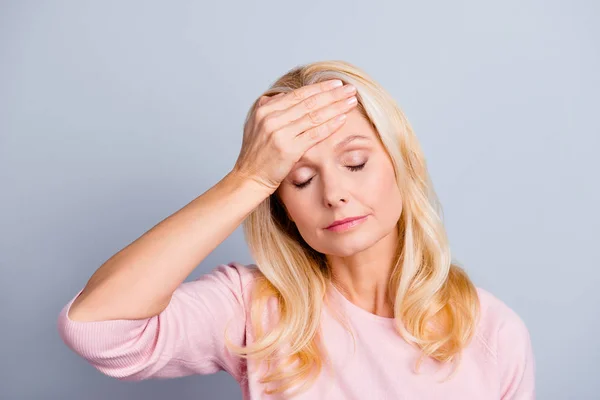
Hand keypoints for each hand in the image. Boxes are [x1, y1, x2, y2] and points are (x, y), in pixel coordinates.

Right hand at [232, 79, 357, 194]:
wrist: (249, 178)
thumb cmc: (256, 154)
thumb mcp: (257, 125)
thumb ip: (271, 108)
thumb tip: (286, 95)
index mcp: (265, 109)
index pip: (298, 94)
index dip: (319, 88)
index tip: (336, 83)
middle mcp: (271, 118)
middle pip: (308, 102)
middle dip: (332, 94)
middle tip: (350, 88)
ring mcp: (280, 133)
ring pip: (314, 116)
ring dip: (336, 107)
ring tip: (351, 101)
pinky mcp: (288, 149)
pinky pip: (314, 134)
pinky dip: (329, 125)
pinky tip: (342, 119)